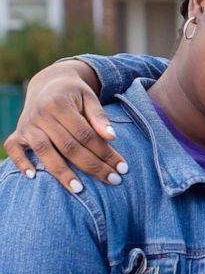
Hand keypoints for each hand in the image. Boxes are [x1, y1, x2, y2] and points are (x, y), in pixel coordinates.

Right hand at [4, 60, 128, 192]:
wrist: (49, 84)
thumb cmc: (75, 95)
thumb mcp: (89, 98)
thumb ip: (99, 117)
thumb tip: (112, 137)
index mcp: (60, 104)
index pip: (86, 135)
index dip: (105, 152)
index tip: (122, 168)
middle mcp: (41, 115)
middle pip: (69, 147)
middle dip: (92, 166)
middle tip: (113, 181)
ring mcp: (27, 125)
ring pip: (44, 151)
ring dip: (62, 173)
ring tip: (79, 190)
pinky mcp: (18, 133)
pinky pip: (13, 149)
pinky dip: (21, 163)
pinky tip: (33, 177)